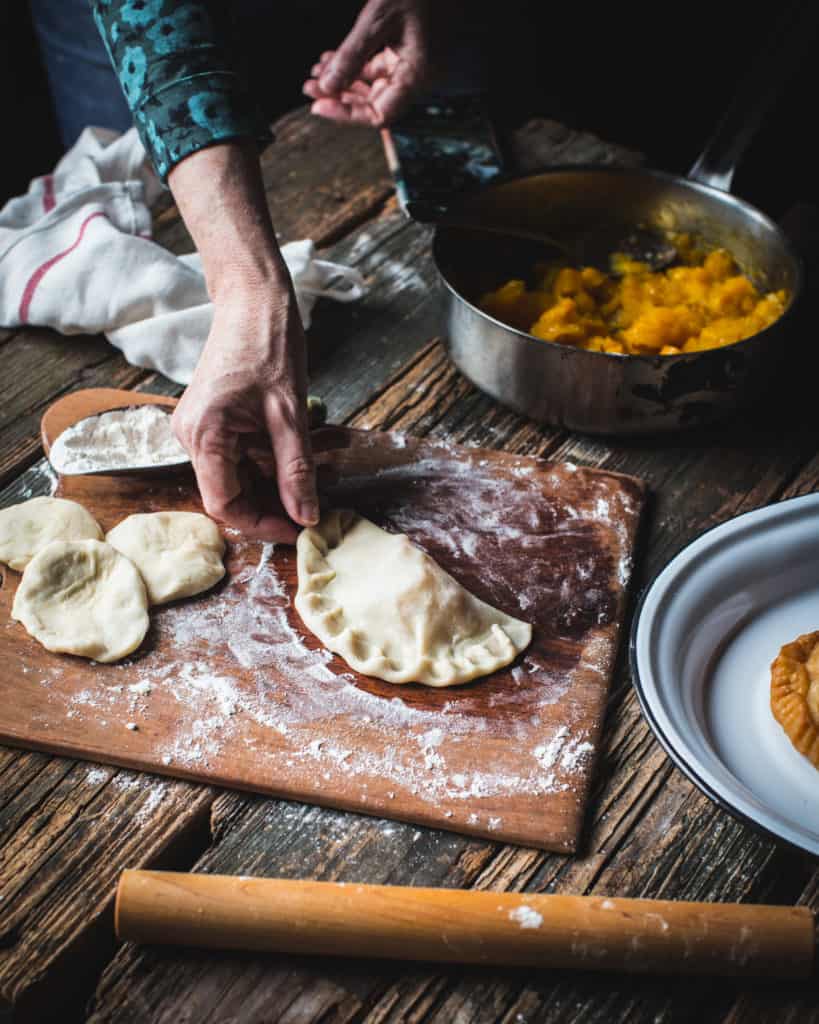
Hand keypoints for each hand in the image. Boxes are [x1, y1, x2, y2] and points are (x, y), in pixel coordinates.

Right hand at [172, 283, 317, 543]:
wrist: (253, 300)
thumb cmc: (269, 345)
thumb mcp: (290, 415)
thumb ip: (296, 470)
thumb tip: (307, 516)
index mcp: (203, 435)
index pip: (224, 504)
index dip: (262, 524)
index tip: (299, 528)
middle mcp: (191, 436)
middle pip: (231, 493)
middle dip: (275, 501)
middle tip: (317, 503)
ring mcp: (200, 428)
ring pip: (241, 474)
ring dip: (279, 478)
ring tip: (323, 466)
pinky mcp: (213, 421)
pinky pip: (241, 454)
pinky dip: (273, 459)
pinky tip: (307, 449)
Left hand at [303, 0, 430, 125]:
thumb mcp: (379, 18)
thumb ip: (352, 55)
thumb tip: (327, 86)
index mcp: (417, 75)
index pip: (380, 114)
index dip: (348, 115)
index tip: (319, 105)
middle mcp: (415, 75)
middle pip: (374, 103)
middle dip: (340, 96)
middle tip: (310, 87)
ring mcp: (410, 63)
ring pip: (372, 86)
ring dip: (343, 82)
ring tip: (317, 72)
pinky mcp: (404, 50)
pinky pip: (376, 67)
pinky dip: (354, 66)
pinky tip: (332, 60)